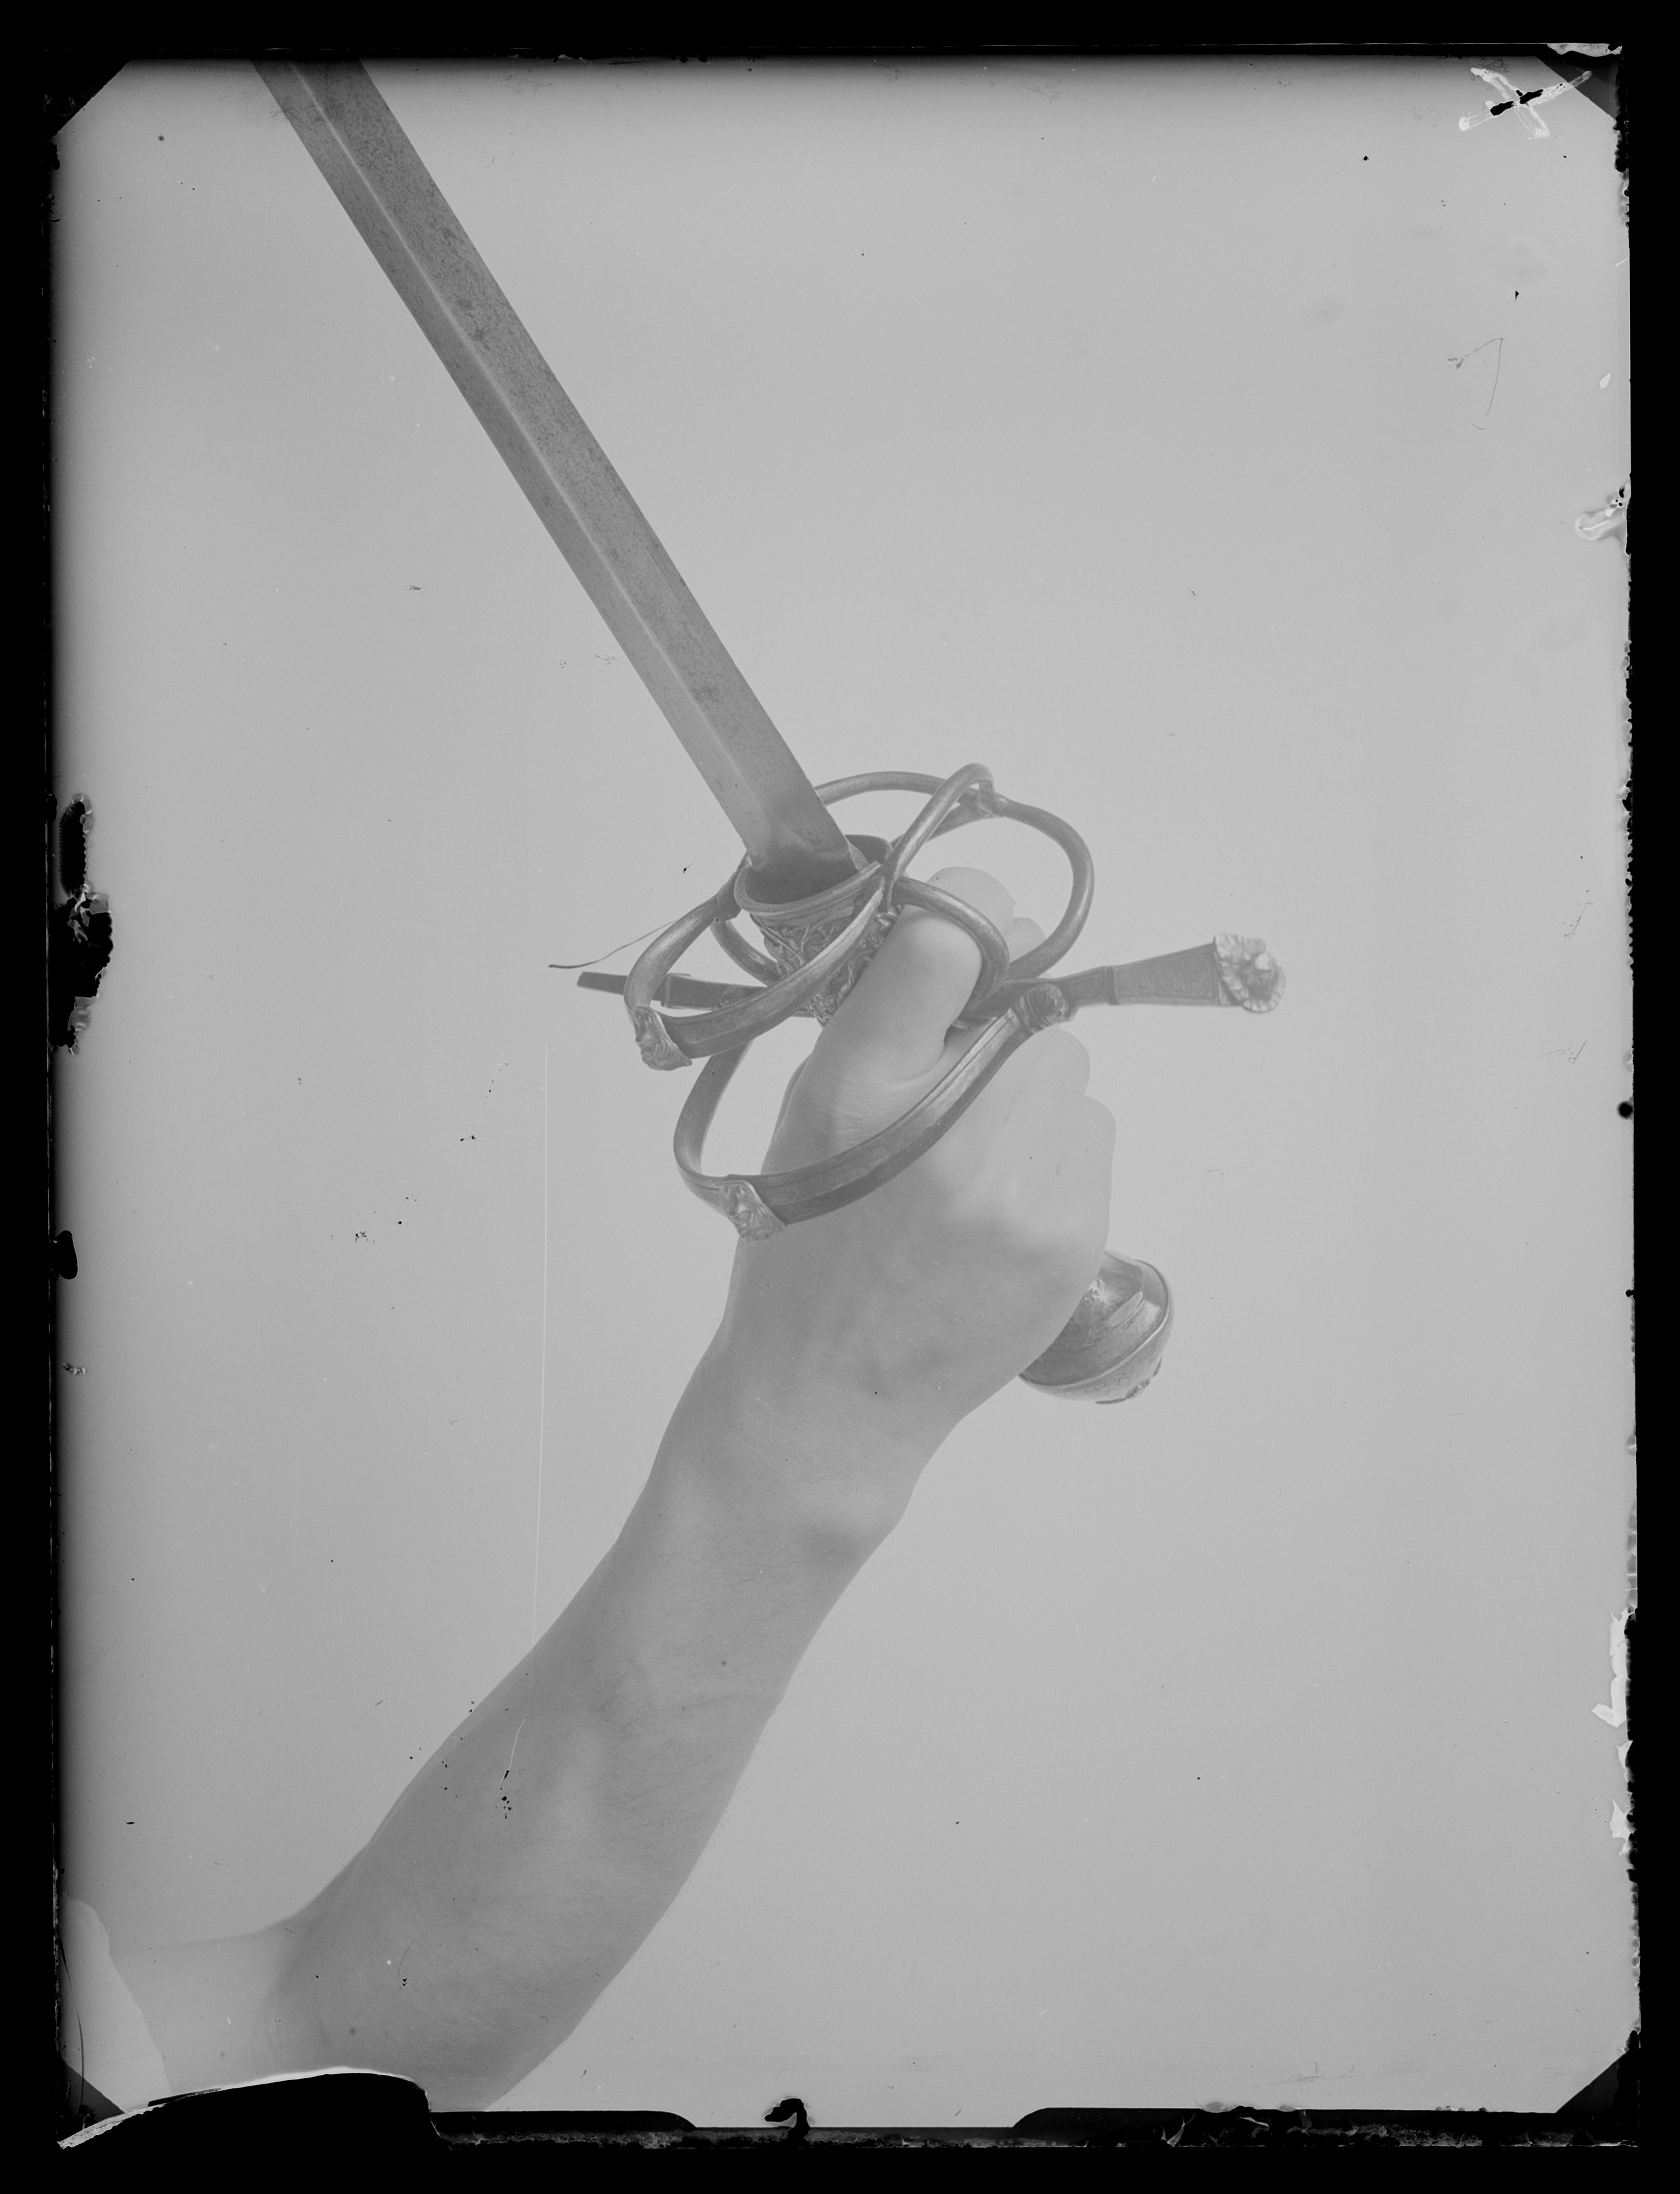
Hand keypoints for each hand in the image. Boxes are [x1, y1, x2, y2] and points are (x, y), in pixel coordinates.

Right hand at [708, 867, 1115, 1492]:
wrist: (830, 1396)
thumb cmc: (806, 1247)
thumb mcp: (807, 1111)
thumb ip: (885, 1020)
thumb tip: (980, 934)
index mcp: (860, 1088)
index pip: (952, 937)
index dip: (970, 916)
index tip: (968, 939)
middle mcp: (950, 1132)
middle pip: (1032, 1010)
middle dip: (998, 1037)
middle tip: (944, 1098)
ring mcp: (1023, 1191)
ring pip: (1070, 1074)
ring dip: (1031, 1099)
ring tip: (968, 1166)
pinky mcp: (1072, 1237)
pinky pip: (1092, 1141)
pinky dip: (1053, 1157)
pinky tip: (997, 1208)